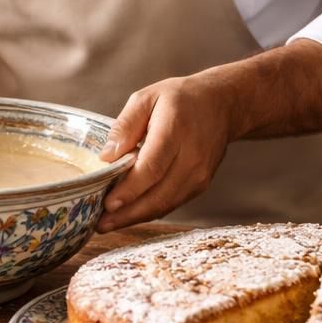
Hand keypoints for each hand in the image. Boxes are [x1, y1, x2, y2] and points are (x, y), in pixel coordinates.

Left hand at [95, 74, 235, 231]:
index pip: (152, 167)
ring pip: (165, 205)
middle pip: (158, 194)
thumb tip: (106, 156)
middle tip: (99, 224)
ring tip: (108, 224)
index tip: (107, 203)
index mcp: (176, 130)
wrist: (222, 105)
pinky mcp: (201, 185)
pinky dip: (149, 212)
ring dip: (136, 218)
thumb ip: (125, 125)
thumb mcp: (147, 98)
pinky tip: (128, 214)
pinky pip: (172, 203)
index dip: (130, 189)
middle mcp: (192, 158)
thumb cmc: (180, 99)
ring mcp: (199, 175)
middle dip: (127, 214)